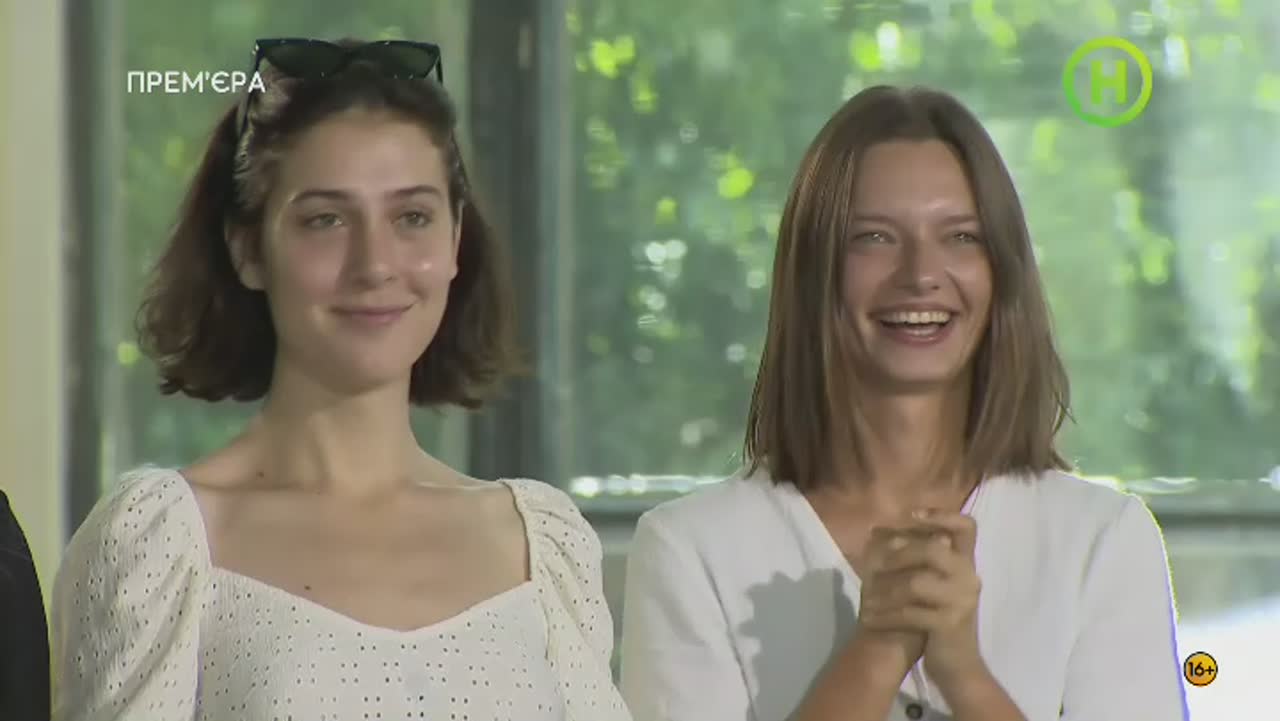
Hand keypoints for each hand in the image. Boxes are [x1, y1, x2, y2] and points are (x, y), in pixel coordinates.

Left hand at [858, 510, 983, 687]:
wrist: (957, 664)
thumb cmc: (936, 617)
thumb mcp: (927, 584)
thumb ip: (910, 558)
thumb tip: (876, 531)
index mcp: (965, 562)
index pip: (966, 527)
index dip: (942, 516)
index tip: (911, 514)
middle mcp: (969, 577)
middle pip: (933, 549)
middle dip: (897, 555)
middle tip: (873, 566)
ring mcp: (962, 600)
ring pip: (915, 583)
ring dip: (884, 591)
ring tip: (865, 600)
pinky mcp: (949, 624)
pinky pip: (910, 613)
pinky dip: (885, 615)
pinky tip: (869, 619)